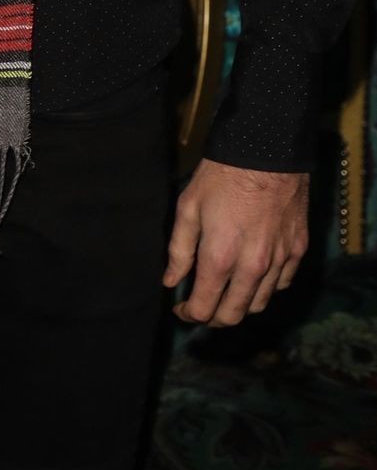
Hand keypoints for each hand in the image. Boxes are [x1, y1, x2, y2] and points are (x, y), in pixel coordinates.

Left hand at [165, 157, 307, 326]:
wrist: (267, 151)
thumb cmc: (221, 176)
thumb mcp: (188, 207)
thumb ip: (179, 250)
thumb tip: (171, 282)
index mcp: (220, 257)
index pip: (205, 308)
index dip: (189, 315)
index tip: (182, 310)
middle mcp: (252, 267)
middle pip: (234, 315)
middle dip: (214, 318)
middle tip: (202, 307)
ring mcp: (279, 260)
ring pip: (259, 304)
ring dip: (240, 305)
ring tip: (225, 293)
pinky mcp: (298, 250)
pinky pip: (281, 284)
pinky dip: (265, 288)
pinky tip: (252, 276)